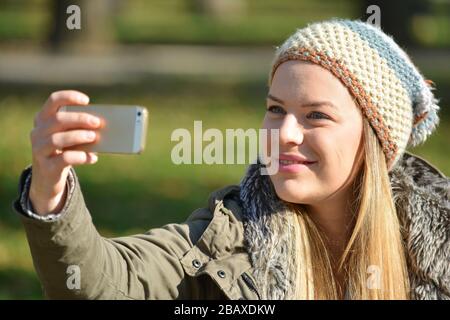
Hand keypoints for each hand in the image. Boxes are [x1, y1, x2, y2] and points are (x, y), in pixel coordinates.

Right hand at [29, 90, 101, 214]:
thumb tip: (105, 127)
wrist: (48, 177)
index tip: (87, 101)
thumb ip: (82, 129)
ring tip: (94, 137)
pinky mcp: (46, 167)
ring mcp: (39, 149)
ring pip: (57, 139)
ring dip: (78, 136)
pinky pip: (63, 159)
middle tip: (97, 122)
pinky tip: (92, 158)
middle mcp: (38, 132)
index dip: (69, 97)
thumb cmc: (65, 150)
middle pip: (57, 120)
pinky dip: (80, 157)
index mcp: (44, 118)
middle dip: (79, 119)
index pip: (53, 101)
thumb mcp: (70, 137)